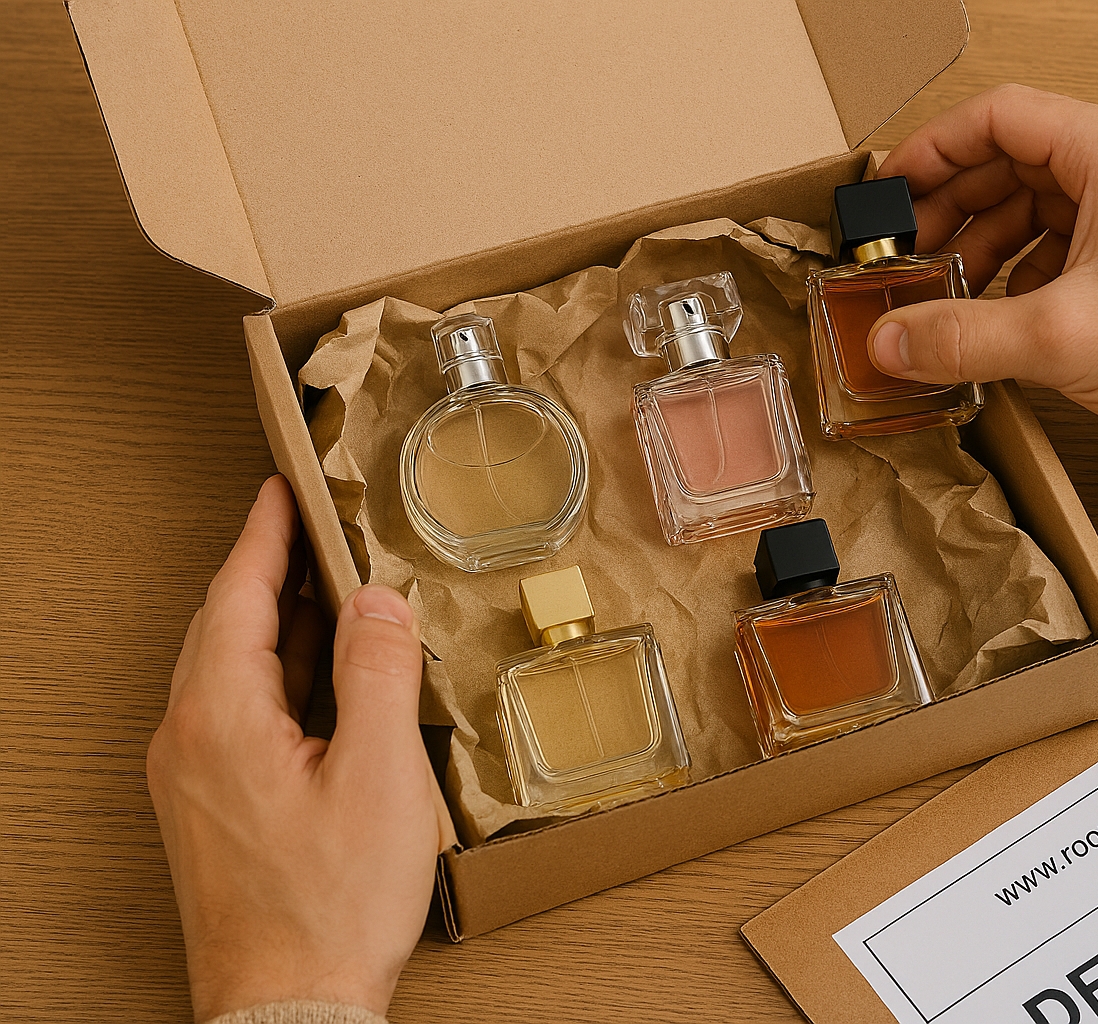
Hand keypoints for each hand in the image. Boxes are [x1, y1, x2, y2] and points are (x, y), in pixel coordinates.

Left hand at [148, 476, 440, 1020]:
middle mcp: (191, 742)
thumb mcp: (377, 776)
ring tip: (327, 593)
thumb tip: (375, 602)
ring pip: (232, 673)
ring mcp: (195, 779)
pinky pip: (238, 714)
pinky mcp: (213, 809)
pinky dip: (279, 676)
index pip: (236, 599)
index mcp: (220, 720)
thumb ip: (376, 674)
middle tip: (309, 530)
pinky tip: (321, 681)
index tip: (279, 491)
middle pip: (226, 630)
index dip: (263, 538)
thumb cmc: (330, 904)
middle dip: (269, 573)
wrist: (289, 1005)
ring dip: (278, 626)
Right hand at [870, 84, 1097, 543]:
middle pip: (1013, 160)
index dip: (933, 149)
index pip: (1000, 117)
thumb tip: (888, 343)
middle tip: (906, 250)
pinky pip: (1065, 246)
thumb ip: (959, 337)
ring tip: (945, 290)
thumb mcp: (1057, 339)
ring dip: (984, 244)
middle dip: (951, 205)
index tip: (890, 188)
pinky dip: (1021, 273)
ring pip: (1037, 206)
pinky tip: (999, 316)